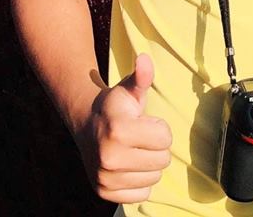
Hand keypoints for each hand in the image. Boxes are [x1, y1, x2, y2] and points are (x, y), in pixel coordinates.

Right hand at [75, 54, 172, 204]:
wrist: (87, 125)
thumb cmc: (116, 106)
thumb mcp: (129, 89)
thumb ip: (142, 76)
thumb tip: (144, 58)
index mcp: (118, 130)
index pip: (165, 138)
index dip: (158, 127)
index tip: (143, 122)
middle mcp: (109, 157)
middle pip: (163, 160)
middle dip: (156, 146)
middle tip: (139, 137)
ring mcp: (105, 178)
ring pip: (154, 178)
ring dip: (148, 164)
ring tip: (133, 149)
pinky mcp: (104, 193)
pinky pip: (142, 194)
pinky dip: (140, 181)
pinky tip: (128, 166)